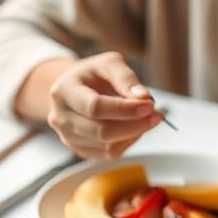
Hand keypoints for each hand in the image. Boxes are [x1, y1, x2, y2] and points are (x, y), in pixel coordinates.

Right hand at [46, 52, 163, 158]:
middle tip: (157, 114)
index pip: (95, 107)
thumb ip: (126, 77)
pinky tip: (134, 127)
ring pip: (107, 147)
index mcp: (64, 91)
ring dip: (134, 134)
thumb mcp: (108, 63)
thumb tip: (143, 97)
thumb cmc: (92, 75)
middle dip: (135, 125)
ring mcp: (68, 137)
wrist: (75, 89)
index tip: (149, 105)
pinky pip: (109, 154)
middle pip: (101, 132)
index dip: (124, 109)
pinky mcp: (80, 150)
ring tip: (146, 118)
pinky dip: (128, 142)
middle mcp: (61, 117)